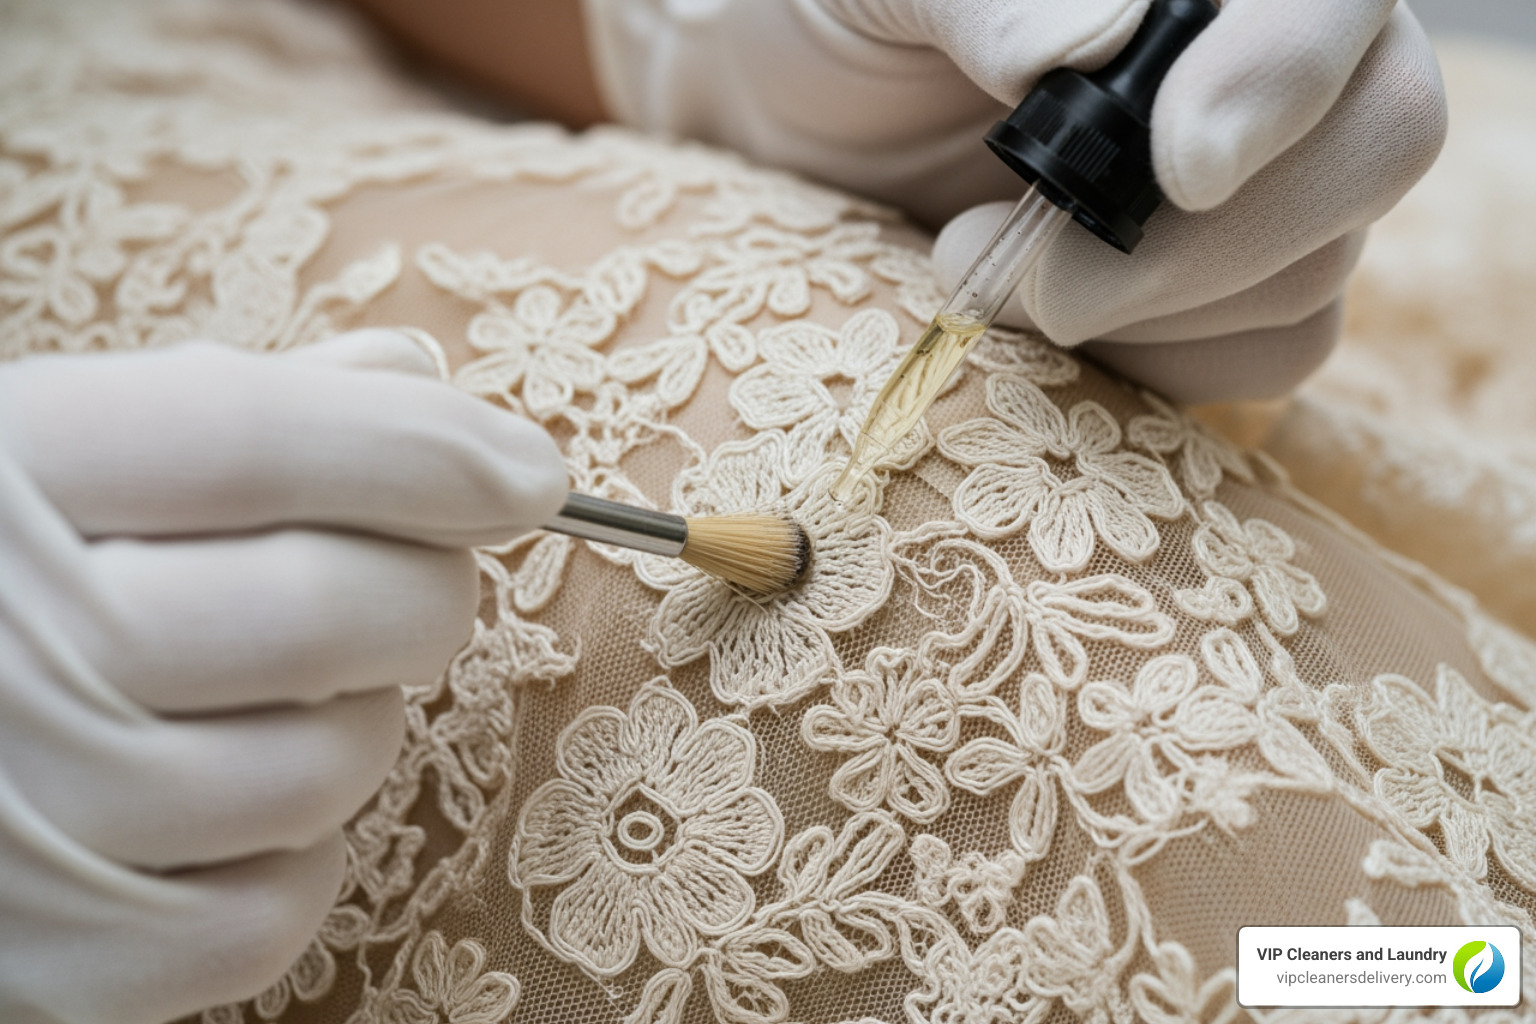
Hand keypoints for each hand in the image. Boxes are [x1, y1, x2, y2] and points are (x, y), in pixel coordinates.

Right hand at [0, 331, 566, 1023]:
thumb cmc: (7, 588)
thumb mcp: (65, 463)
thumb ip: (228, 412)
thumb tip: (412, 380)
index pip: (245, 440)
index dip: (419, 448)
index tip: (529, 474)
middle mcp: (0, 657)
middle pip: (316, 611)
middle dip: (420, 591)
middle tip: (413, 583)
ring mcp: (26, 824)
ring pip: (323, 767)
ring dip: (358, 722)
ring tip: (294, 696)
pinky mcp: (60, 961)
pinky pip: (274, 912)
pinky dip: (297, 856)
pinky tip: (244, 804)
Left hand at [580, 0, 1446, 401]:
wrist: (791, 110)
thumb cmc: (836, 19)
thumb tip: (1095, 44)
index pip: (1339, 4)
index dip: (1286, 81)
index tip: (1176, 171)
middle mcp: (1266, 64)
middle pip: (1376, 143)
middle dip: (1195, 240)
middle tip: (1015, 260)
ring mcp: (1258, 182)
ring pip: (1313, 271)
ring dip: (1140, 308)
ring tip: (980, 266)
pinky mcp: (1212, 291)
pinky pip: (1260, 355)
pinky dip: (1149, 364)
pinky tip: (1043, 323)